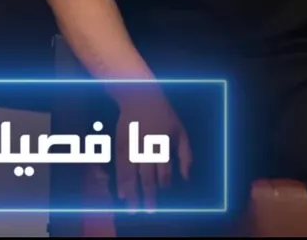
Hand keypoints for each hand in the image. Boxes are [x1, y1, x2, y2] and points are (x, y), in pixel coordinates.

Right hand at [113, 86, 192, 209]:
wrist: (140, 95)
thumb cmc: (163, 113)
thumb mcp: (181, 131)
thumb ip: (186, 154)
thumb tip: (187, 176)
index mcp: (164, 144)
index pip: (164, 170)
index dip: (164, 184)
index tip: (163, 192)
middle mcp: (147, 147)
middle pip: (148, 176)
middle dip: (148, 195)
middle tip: (148, 210)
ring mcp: (132, 146)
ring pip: (132, 173)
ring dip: (132, 192)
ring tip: (132, 207)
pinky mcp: (120, 143)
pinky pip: (120, 165)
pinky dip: (120, 180)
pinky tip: (121, 192)